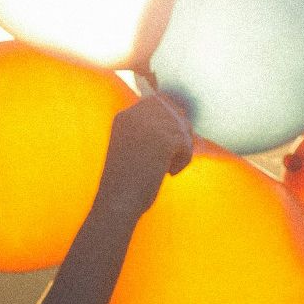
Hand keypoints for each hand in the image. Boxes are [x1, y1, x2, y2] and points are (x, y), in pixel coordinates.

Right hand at [96, 93, 193, 219]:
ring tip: (169, 167)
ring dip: (182, 148)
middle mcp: (135, 115)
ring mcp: (149, 126)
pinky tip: (170, 173)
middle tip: (173, 156)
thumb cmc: (125, 182)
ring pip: (182, 128)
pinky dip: (183, 160)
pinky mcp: (164, 139)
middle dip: (179, 132)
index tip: (170, 142)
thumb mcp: (133, 147)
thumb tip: (182, 120)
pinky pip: (186, 143)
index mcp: (124, 117)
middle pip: (174, 111)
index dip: (170, 118)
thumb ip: (150, 130)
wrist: (117, 202)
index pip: (158, 101)